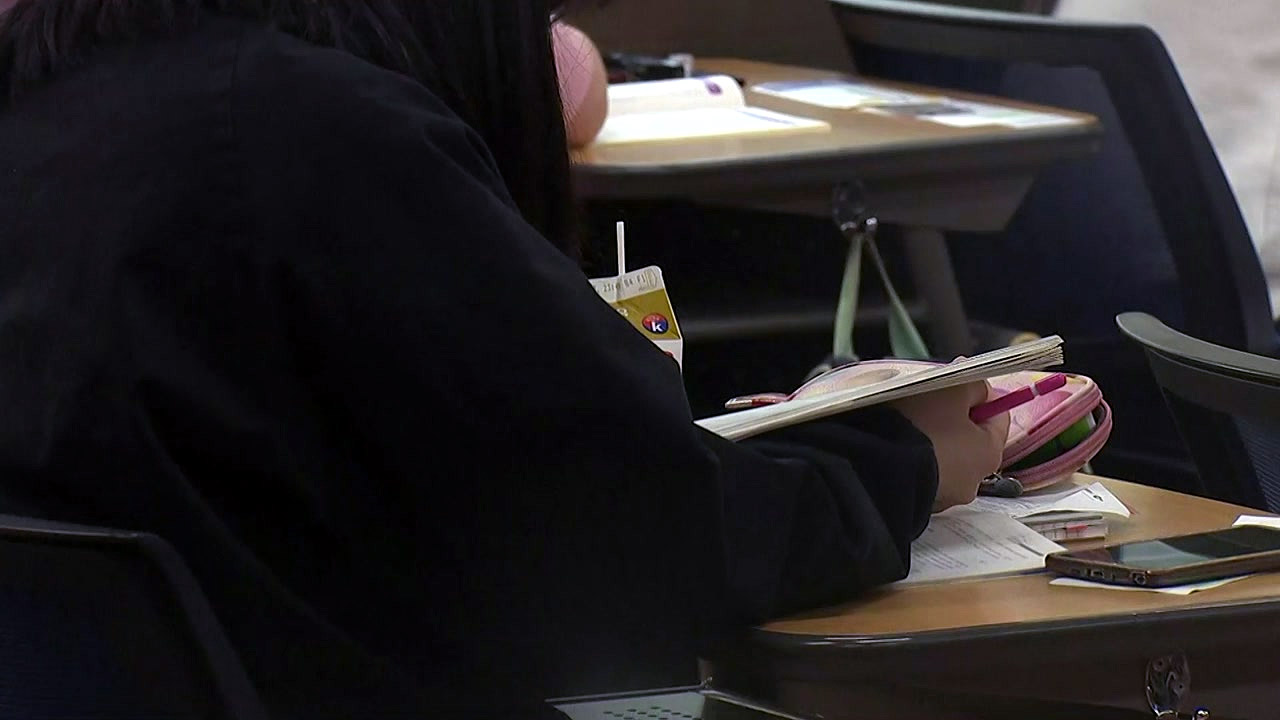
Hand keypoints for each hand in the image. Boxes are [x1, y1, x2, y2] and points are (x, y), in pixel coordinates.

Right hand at [890, 382, 1010, 511]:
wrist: (879, 466)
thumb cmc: (922, 425)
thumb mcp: (952, 389)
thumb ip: (973, 385)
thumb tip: (977, 390)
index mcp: (990, 454)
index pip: (997, 417)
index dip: (979, 396)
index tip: (958, 385)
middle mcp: (972, 482)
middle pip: (968, 441)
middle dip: (951, 420)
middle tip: (928, 403)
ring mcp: (941, 497)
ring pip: (941, 459)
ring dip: (929, 442)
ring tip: (904, 425)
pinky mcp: (914, 503)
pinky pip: (919, 473)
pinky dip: (911, 459)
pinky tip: (893, 446)